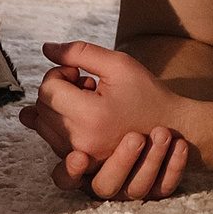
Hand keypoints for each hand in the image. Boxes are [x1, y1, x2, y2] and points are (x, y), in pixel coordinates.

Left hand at [18, 41, 195, 200]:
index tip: (79, 72)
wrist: (171, 128)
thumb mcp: (119, 64)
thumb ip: (79, 52)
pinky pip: (53, 141)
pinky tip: (83, 114)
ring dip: (57, 108)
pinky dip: (60, 125)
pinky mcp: (83, 165)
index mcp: (90, 116)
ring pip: (42, 126)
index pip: (47, 89)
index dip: (58, 73)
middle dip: (57, 90)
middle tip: (85, 83)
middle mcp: (81, 142)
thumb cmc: (148, 94)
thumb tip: (46, 48)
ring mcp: (82, 157)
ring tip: (87, 100)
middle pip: (41, 108)